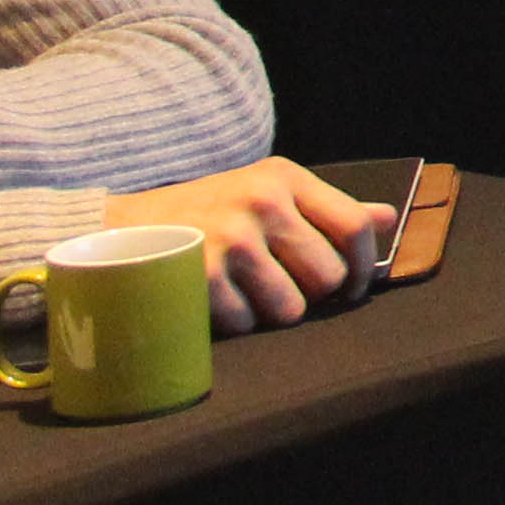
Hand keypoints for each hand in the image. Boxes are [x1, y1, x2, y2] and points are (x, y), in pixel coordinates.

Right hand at [105, 160, 382, 330]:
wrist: (114, 229)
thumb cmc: (202, 213)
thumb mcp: (264, 193)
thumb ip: (327, 207)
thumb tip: (391, 216)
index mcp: (283, 179)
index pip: (355, 225)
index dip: (364, 266)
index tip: (353, 288)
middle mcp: (262, 204)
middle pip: (329, 276)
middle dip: (311, 294)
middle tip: (283, 290)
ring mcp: (231, 241)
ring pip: (291, 308)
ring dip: (270, 313)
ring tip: (242, 293)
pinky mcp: (202, 278)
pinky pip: (248, 325)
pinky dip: (233, 323)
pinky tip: (212, 302)